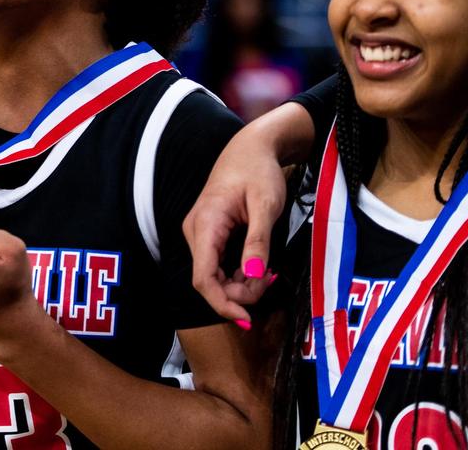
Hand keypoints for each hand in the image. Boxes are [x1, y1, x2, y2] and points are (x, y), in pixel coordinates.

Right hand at [182, 125, 285, 324]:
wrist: (250, 149)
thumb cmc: (258, 171)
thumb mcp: (266, 205)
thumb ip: (258, 242)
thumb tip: (254, 276)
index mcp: (205, 224)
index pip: (203, 278)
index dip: (222, 303)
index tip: (247, 318)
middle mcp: (195, 232)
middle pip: (209, 281)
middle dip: (240, 292)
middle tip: (271, 281)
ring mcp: (200, 234)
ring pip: (214, 276)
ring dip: (241, 284)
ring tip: (269, 272)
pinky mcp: (209, 236)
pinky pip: (218, 266)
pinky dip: (239, 274)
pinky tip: (259, 267)